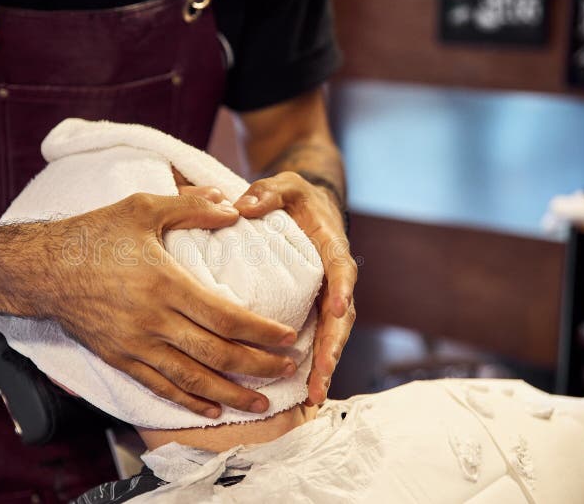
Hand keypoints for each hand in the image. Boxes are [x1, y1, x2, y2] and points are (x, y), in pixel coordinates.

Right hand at [20, 193, 298, 417]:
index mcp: (165, 283)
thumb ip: (190, 206)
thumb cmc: (94, 234)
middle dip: (258, 365)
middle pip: (217, 353)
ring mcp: (135, 345)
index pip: (226, 317)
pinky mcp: (119, 358)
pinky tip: (211, 410)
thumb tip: (233, 207)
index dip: (260, 332)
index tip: (288, 337)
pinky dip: (188, 401)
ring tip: (261, 403)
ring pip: (193, 378)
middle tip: (288, 369)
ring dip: (230, 393)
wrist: (43, 269)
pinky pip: (160, 386)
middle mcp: (153, 321)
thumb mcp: (142, 208)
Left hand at [233, 171, 357, 404]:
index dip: (342, 288)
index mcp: (331, 247)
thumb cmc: (294, 197)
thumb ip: (266, 193)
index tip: (337, 308)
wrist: (307, 207)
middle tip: (321, 375)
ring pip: (331, 335)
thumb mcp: (283, 186)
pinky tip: (300, 391)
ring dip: (324, 366)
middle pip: (341, 317)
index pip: (341, 268)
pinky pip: (316, 338)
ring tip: (312, 397)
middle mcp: (334, 278)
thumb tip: (241, 206)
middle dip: (333, 347)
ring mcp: (325, 297)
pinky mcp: (314, 308)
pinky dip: (311, 364)